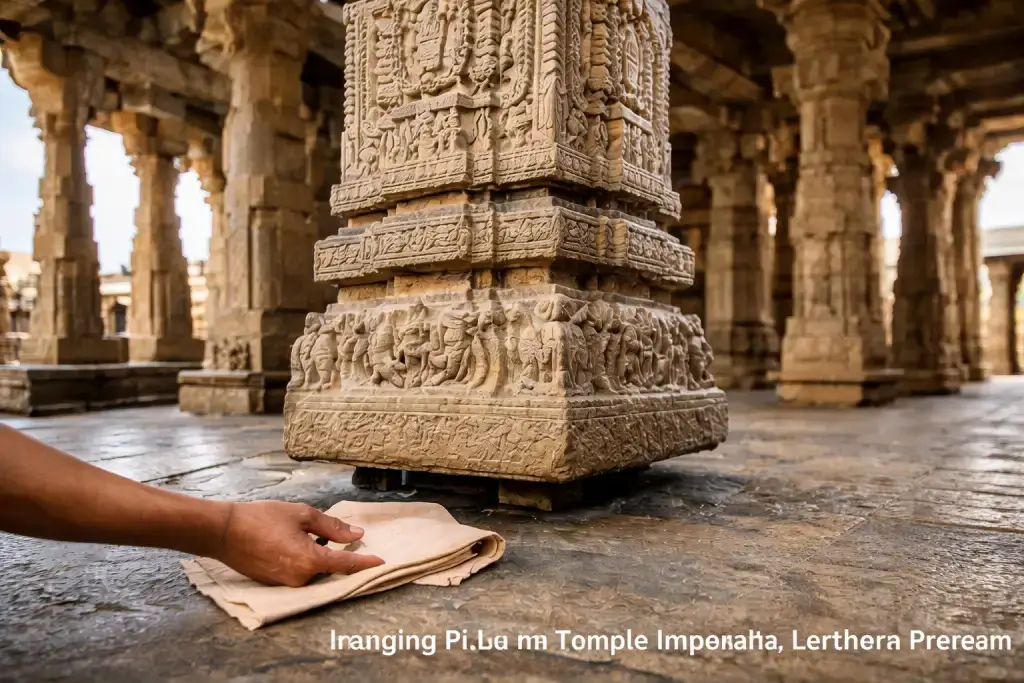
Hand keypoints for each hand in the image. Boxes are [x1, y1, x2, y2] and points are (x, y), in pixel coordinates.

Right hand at [211, 501, 384, 586]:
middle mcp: (300, 578)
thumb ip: (332, 527)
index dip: (365, 562)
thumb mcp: (301, 515)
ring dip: (321, 557)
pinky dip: (306, 561)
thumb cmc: (262, 518)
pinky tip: (299, 542)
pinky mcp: (275, 583)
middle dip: (342, 556)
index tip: (381, 562)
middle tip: (352, 540)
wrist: (223, 532)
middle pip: (330, 569)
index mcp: (310, 560)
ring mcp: (286, 584)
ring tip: (315, 534)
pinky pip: (299, 574)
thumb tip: (356, 534)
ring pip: (315, 572)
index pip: (346, 564)